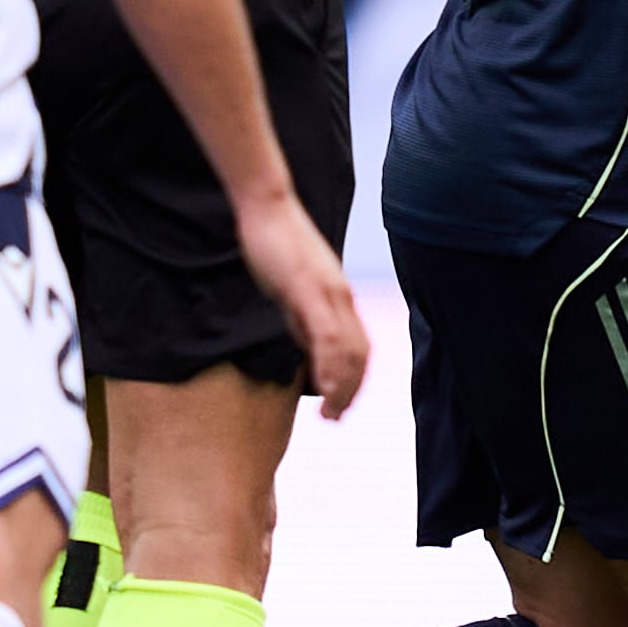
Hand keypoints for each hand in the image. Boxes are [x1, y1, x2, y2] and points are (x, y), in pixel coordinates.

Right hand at [237, 182, 367, 417]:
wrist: (267, 208)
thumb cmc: (275, 245)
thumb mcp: (293, 289)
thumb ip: (303, 318)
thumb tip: (309, 347)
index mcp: (339, 297)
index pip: (359, 347)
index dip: (354, 380)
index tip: (340, 404)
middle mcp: (341, 297)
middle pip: (359, 354)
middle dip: (351, 391)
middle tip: (335, 418)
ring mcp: (328, 293)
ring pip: (348, 350)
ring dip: (341, 387)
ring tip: (329, 413)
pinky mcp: (309, 288)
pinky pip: (326, 333)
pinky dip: (329, 365)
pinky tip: (323, 388)